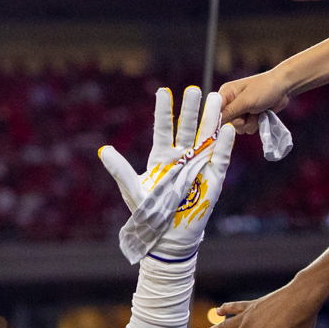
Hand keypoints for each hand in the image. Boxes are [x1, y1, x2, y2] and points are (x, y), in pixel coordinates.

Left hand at [98, 87, 236, 263]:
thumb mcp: (132, 189)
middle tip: (194, 89)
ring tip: (215, 98)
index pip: (163, 128)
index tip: (164, 91)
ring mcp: (199, 165)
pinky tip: (225, 129)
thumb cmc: (149, 215)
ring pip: (206, 137)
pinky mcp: (214, 178)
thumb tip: (103, 150)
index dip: (164, 111)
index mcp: (162, 157)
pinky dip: (223, 144)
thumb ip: (120, 169)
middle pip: (187, 128)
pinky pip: (220, 158)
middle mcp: (182, 157)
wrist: (168, 238)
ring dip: (210, 119)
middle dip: (191, 109)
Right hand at [218, 69, 293, 129]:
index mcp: (225, 94)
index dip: (216, 121)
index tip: (221, 128)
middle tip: (248, 112)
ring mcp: (241, 111)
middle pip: (227, 123)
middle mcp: (230, 104)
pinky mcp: (250, 117)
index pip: (214, 112)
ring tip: (257, 111)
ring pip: (238, 128)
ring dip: (250, 123)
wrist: (284, 88)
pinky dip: (256, 124)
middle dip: (240, 121)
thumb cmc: (264, 88)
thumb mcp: (245, 101)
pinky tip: (261, 114)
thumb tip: (214, 124)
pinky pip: (247, 129)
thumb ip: (229, 112)